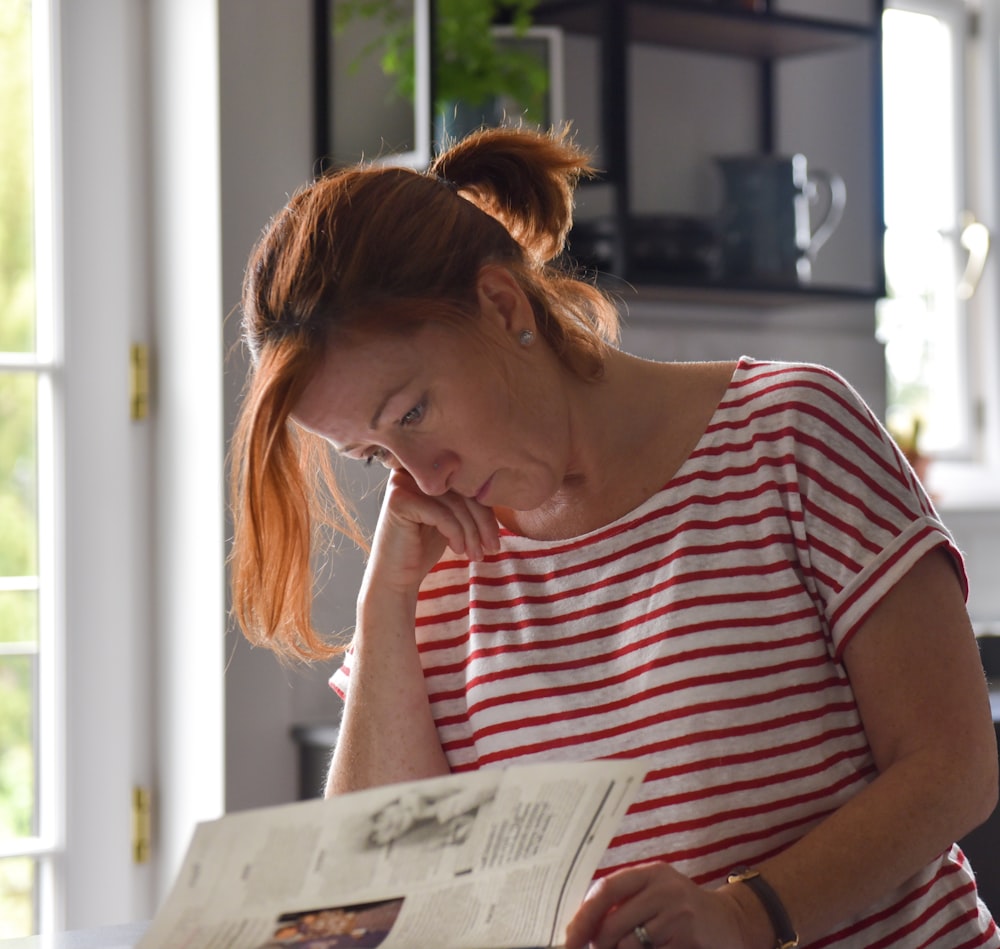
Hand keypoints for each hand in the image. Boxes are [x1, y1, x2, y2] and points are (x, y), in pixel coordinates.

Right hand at [363, 469, 499, 597]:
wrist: (397, 576)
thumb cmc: (425, 546)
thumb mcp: (454, 518)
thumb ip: (469, 499)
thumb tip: (503, 489)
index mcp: (427, 469)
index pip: (467, 480)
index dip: (486, 508)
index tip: (495, 537)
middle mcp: (412, 470)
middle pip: (462, 489)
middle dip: (482, 521)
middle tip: (492, 548)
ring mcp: (402, 482)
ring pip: (455, 503)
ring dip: (472, 533)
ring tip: (476, 555)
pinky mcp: (399, 500)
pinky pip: (442, 514)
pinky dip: (456, 534)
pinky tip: (458, 550)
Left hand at [564, 862, 755, 948]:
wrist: (732, 923)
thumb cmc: (682, 910)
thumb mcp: (655, 894)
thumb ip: (626, 902)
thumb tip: (584, 927)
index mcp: (650, 873)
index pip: (606, 889)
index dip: (583, 916)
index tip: (568, 938)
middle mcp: (664, 888)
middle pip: (613, 923)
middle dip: (600, 944)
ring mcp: (678, 914)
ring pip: (629, 944)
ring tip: (635, 946)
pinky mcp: (688, 938)